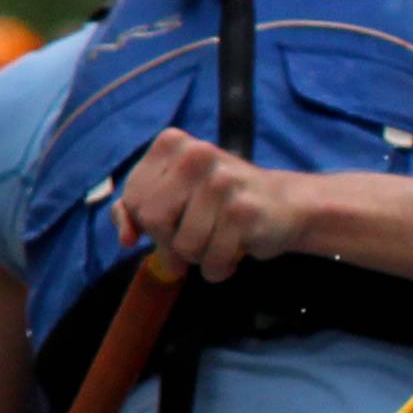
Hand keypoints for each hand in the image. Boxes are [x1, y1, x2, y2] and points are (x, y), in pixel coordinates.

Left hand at [113, 128, 315, 281]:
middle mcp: (197, 154)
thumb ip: (137, 208)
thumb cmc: (221, 201)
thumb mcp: (175, 193)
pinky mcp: (244, 211)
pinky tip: (233, 255)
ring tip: (217, 244)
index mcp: (173, 144)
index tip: (167, 228)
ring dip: (198, 257)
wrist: (285, 204)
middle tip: (191, 245)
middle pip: (154, 219)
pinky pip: (213, 258)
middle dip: (170, 242)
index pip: (134, 198)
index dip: (145, 224)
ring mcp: (223, 182)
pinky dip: (219, 268)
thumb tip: (126, 238)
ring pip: (184, 244)